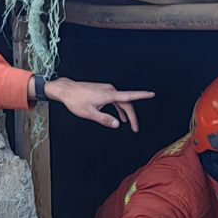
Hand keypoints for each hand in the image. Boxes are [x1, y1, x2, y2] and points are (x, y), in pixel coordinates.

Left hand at [37, 77, 153, 131]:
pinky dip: (118, 108)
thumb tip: (117, 124)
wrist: (66, 90)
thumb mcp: (89, 113)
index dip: (142, 95)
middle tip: (135, 128)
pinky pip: (115, 99)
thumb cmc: (75, 100)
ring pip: (120, 101)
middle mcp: (109, 90)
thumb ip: (104, 119)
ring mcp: (106, 89)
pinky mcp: (102, 90)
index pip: (129, 96)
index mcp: (108, 95)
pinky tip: (118, 116)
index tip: (151, 94)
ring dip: (125, 112)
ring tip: (129, 124)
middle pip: (126, 102)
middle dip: (132, 116)